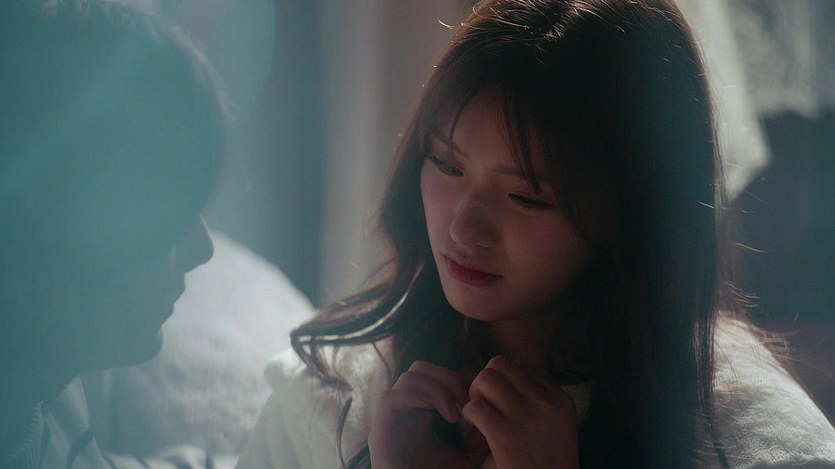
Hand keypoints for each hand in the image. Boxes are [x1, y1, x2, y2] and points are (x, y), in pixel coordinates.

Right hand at [368, 360, 489, 468]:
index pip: (435, 375)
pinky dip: (414, 398)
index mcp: (420, 411)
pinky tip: (433, 413)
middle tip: (467, 400)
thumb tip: (489, 417)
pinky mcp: (379, 430)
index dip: (458, 378)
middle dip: (448, 378)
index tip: (477, 397)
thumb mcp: (464, 458)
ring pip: (408, 378)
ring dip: (436, 390)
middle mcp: (404, 409)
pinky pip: (389, 398)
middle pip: (421, 368)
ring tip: (453, 414)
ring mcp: (390, 418)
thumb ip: (478, 439)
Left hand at [463, 356, 579, 468]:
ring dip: (475, 394)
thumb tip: (507, 375)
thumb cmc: (550, 464)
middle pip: (500, 364)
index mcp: (560, 399)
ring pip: (485, 379)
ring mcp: (527, 417)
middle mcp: (545, 403)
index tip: (499, 401)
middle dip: (485, 381)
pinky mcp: (505, 435)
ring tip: (480, 415)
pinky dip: (468, 415)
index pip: (520, 367)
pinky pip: (475, 407)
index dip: (503, 381)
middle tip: (484, 403)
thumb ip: (539, 401)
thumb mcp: (558, 427)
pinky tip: (476, 430)